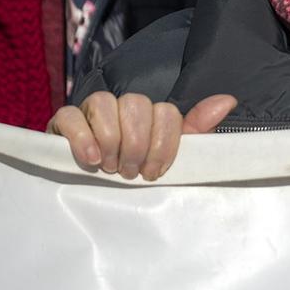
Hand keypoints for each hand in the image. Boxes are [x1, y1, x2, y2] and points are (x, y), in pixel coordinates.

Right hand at [48, 92, 237, 180]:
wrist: (83, 188)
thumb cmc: (131, 172)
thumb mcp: (166, 158)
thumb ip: (196, 130)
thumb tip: (228, 100)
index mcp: (150, 115)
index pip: (166, 112)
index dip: (164, 143)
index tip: (155, 172)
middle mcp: (122, 106)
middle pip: (137, 104)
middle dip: (137, 144)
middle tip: (129, 172)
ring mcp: (90, 111)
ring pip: (104, 102)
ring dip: (111, 140)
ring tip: (109, 167)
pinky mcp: (61, 121)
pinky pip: (69, 114)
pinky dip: (82, 137)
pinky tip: (91, 159)